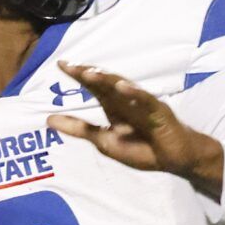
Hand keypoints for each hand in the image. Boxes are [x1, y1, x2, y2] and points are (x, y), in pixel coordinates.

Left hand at [46, 62, 223, 197]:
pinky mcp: (159, 112)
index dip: (79, 76)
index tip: (61, 64)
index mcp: (114, 107)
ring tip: (90, 72)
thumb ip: (79, 129)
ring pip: (123, 88)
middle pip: (105, 84)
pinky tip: (123, 86)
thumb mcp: (105, 142)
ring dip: (107, 79)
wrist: (175, 160)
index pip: (94, 87)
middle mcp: (127, 101)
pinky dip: (135, 93)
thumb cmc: (143, 150)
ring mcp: (143, 104)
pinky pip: (146, 100)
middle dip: (89, 74)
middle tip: (70, 66)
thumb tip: (48, 119)